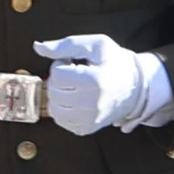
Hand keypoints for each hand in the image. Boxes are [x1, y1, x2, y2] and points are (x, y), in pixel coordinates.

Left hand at [33, 34, 147, 135]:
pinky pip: (60, 120)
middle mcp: (92, 104)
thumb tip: (38, 47)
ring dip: (60, 95)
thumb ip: (65, 45)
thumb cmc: (115, 63)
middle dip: (60, 80)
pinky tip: (77, 100)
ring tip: (76, 87)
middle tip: (76, 74)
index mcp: (95, 81)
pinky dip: (64, 108)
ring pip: (53, 108)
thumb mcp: (95, 44)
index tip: (75, 63)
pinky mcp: (86, 129)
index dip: (63, 64)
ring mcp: (89, 120)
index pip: (57, 74)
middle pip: (53, 91)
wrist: (136, 87)